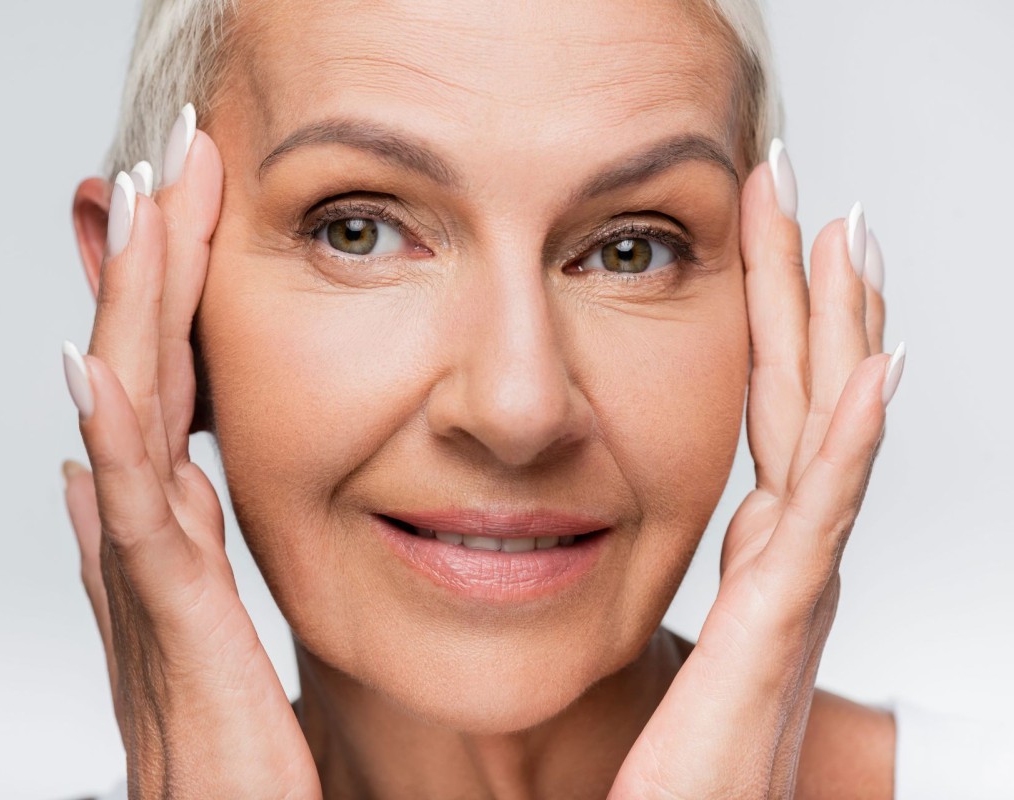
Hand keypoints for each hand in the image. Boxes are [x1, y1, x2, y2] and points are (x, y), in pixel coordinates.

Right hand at [61, 108, 320, 798]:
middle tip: (159, 173)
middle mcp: (148, 550)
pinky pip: (137, 524)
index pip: (172, 398)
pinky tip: (98, 365)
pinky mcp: (165, 634)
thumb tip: (96, 479)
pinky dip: (115, 440)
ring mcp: (148, 587)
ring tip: (134, 215)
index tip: (188, 216)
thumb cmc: (225, 758)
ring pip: (135, 428)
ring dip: (131, 316)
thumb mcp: (200, 632)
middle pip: (147, 387)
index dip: (171, 303)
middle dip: (150, 277)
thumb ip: (153, 554)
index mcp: (171, 544)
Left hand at [609, 144, 903, 798]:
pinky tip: (874, 369)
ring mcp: (794, 586)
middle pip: (803, 397)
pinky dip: (851, 439)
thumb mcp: (667, 638)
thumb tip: (620, 521)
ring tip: (851, 240)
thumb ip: (664, 573)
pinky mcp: (777, 627)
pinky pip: (822, 514)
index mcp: (758, 553)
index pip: (769, 408)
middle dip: (808, 292)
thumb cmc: (673, 758)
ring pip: (826, 432)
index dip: (774, 319)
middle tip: (809, 194)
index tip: (767, 234)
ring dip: (839, 331)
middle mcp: (788, 556)